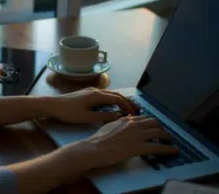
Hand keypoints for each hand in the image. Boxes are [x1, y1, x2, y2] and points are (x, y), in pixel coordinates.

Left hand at [46, 87, 138, 123]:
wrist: (53, 105)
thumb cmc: (68, 112)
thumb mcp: (86, 117)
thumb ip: (103, 116)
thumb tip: (117, 116)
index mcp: (96, 95)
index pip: (117, 98)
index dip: (126, 106)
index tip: (133, 113)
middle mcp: (95, 90)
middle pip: (115, 94)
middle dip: (125, 101)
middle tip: (133, 110)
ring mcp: (90, 90)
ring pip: (109, 94)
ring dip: (118, 100)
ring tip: (124, 109)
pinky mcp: (86, 93)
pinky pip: (103, 95)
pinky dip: (110, 100)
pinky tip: (110, 107)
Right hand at [63, 116, 178, 169]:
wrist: (95, 148)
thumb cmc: (98, 139)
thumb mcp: (109, 125)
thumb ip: (118, 123)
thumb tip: (123, 121)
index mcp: (126, 119)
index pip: (143, 118)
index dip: (150, 122)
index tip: (153, 126)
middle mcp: (134, 124)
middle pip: (154, 122)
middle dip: (161, 127)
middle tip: (164, 133)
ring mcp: (137, 135)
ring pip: (159, 133)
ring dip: (167, 137)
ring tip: (171, 140)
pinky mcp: (140, 147)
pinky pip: (159, 147)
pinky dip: (169, 149)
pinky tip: (174, 151)